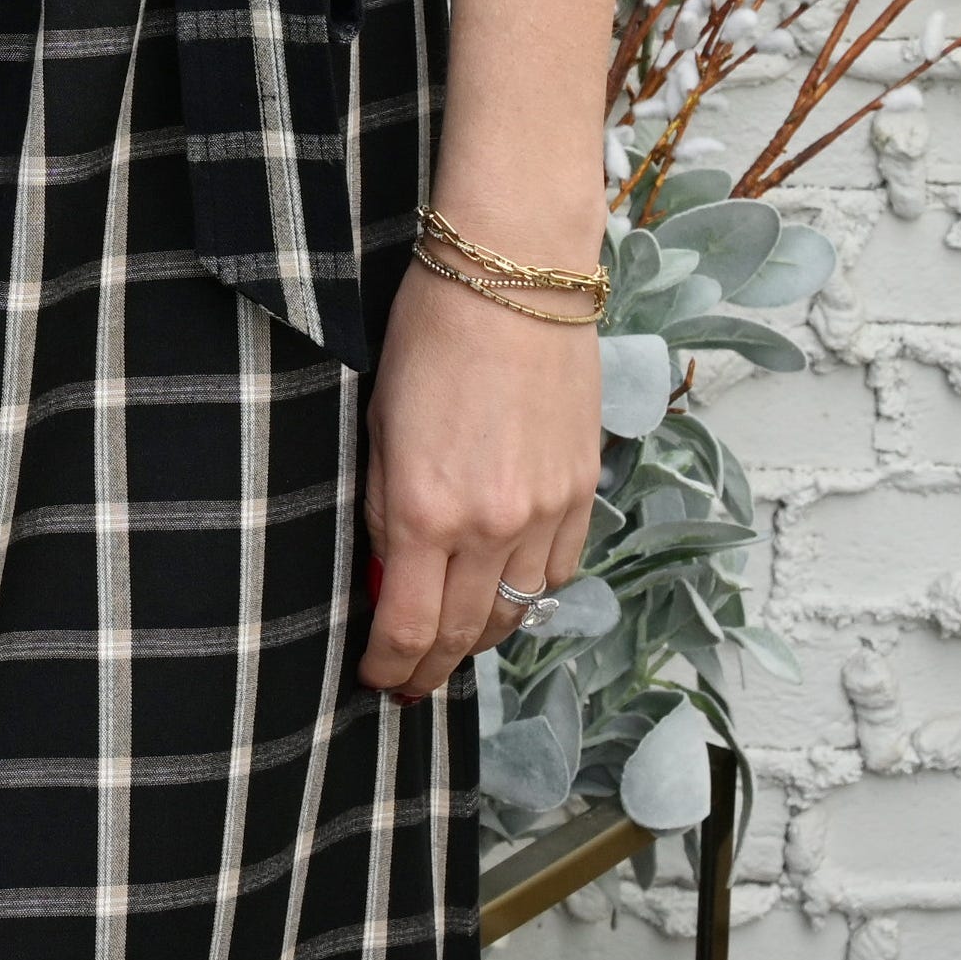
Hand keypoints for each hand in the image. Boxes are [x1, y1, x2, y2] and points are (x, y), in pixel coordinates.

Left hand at [361, 260, 601, 697]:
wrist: (514, 276)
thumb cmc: (428, 336)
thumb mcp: (378, 425)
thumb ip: (384, 510)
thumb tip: (387, 574)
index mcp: (427, 510)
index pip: (409, 627)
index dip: (391, 667)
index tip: (377, 681)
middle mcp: (492, 525)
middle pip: (465, 633)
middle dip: (432, 668)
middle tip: (410, 683)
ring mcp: (546, 511)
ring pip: (517, 611)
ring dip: (481, 638)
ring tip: (454, 646)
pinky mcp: (583, 490)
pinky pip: (558, 571)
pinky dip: (528, 591)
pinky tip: (504, 590)